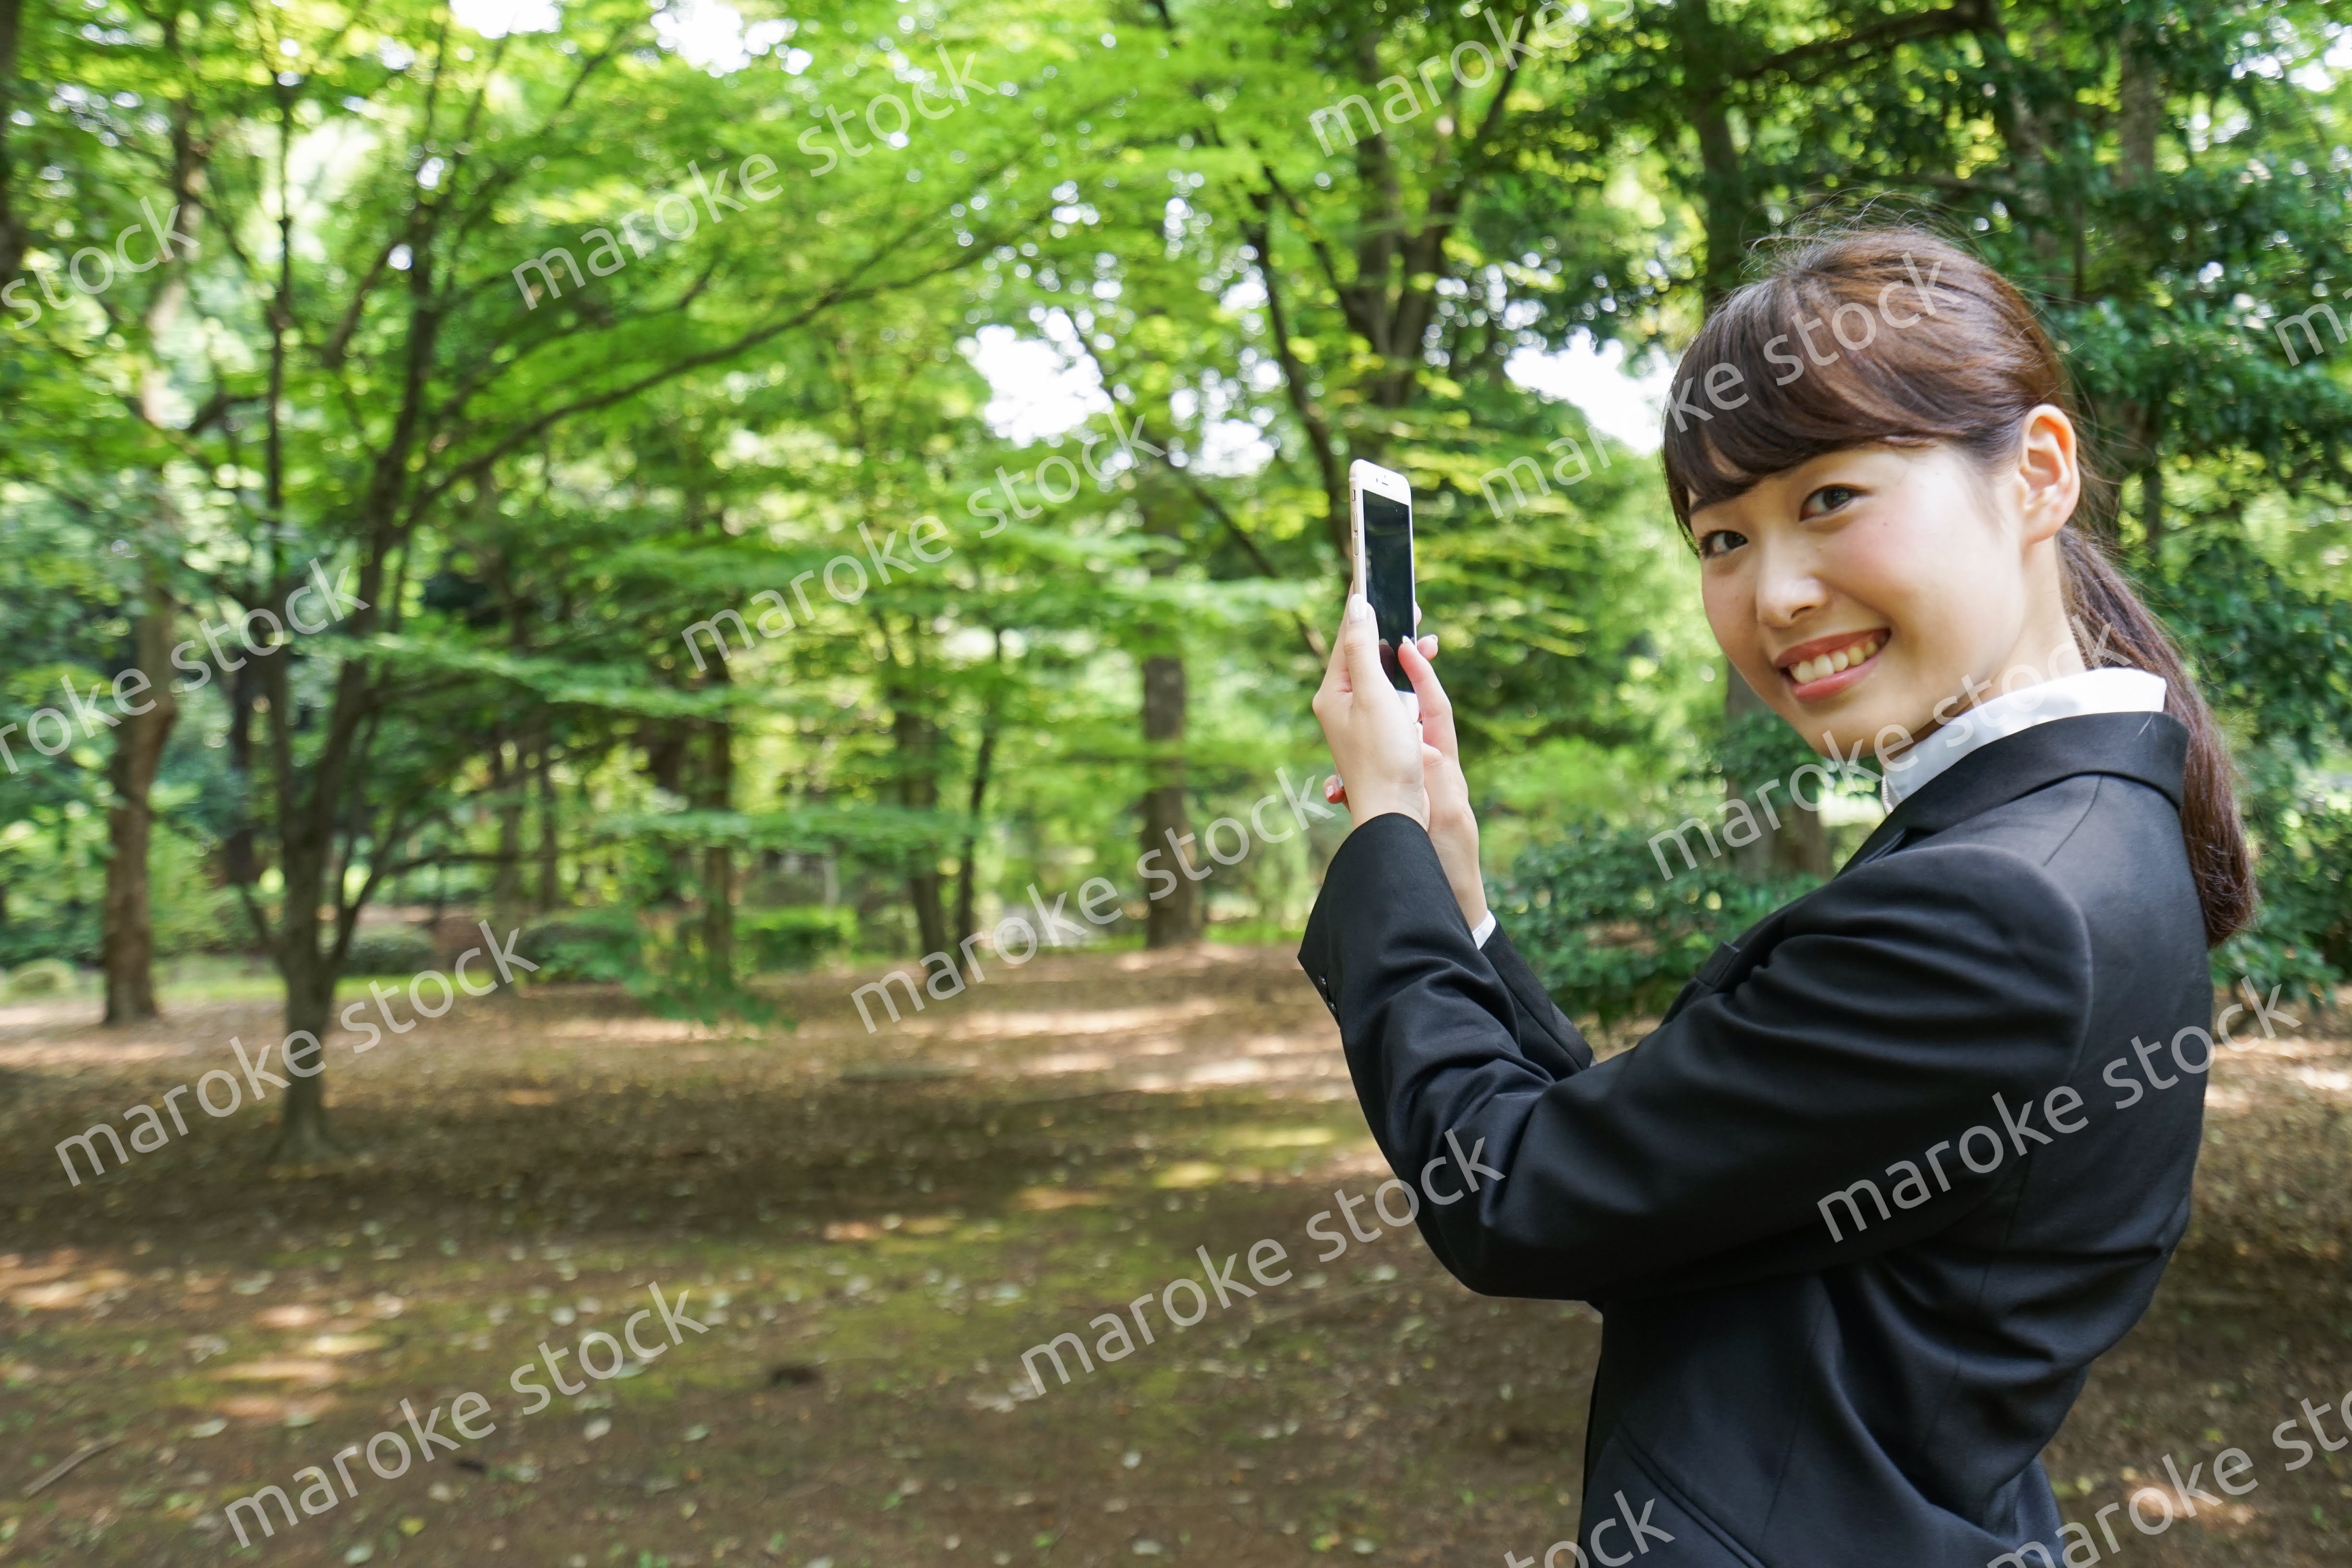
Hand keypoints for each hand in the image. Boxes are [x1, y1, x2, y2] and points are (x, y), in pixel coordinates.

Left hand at [1316, 615, 1487, 930]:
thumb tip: (1356, 604)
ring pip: (1379, 672)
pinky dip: (1406, 678)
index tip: (1377, 577)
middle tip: (1412, 606)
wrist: (1394, 812)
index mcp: (1332, 692)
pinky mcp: (1378, 733)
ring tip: (1426, 639)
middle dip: (1387, 627)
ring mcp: (1358, 719)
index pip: (1348, 637)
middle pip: (1362, 653)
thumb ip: (1363, 648)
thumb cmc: (1383, 756)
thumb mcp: (1373, 694)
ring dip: (1400, 652)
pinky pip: (1390, 693)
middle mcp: (1340, 703)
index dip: (1365, 606)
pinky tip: (1421, 675)